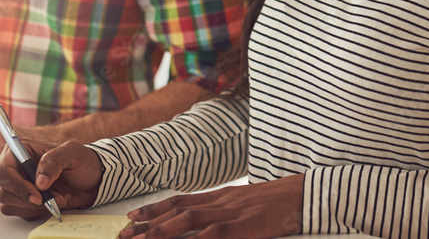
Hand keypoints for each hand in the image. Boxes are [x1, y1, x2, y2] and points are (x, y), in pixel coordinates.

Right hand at [0, 140, 101, 218]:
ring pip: (9, 204)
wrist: (93, 179)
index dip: (16, 185)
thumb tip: (39, 182)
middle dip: (27, 199)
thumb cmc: (82, 161)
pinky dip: (37, 212)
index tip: (37, 194)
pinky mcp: (24, 201)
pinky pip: (20, 213)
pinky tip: (53, 203)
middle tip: (50, 199)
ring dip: (34, 206)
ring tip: (58, 197)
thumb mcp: (73, 152)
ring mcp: (18, 186)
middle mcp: (16, 169)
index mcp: (21, 151)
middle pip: (4, 191)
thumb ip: (54, 160)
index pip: (4, 171)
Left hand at [121, 174, 303, 237]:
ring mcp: (231, 213)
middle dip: (148, 224)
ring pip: (188, 221)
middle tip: (123, 234)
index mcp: (224, 196)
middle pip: (178, 212)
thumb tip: (213, 224)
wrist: (305, 193)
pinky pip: (212, 235)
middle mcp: (222, 202)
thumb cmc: (281, 201)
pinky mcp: (243, 226)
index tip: (134, 216)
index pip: (182, 201)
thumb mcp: (251, 204)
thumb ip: (230, 212)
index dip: (156, 209)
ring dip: (160, 231)